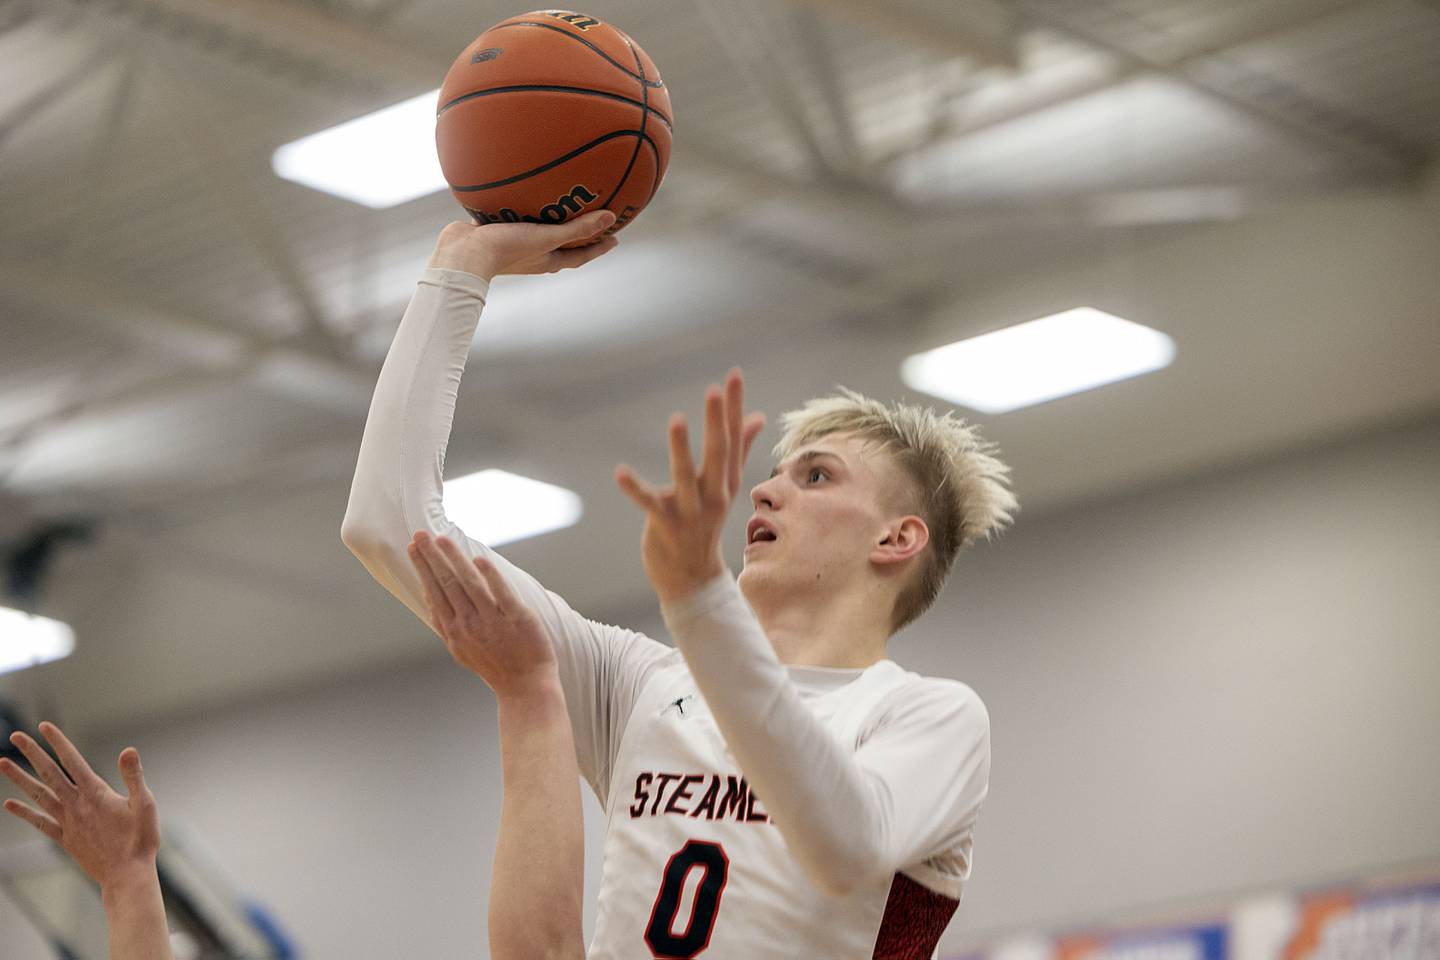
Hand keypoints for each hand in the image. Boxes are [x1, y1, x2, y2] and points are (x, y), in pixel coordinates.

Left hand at [1, 723, 159, 888]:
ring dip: (20, 778)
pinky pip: (40, 822)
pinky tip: (10, 804)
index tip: (44, 727)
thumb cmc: (140, 840)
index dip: (58, 742)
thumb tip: (128, 750)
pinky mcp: (65, 839)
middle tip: (16, 737)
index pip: (72, 761)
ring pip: (39, 795)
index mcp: (96, 793)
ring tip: (3, 764)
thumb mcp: (144, 804)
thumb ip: (133, 776)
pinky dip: (24, 812)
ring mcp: (67, 822)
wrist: (126, 875)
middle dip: (32, 754)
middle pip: (49, 774)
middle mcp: (76, 805)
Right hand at [408, 532, 558, 697]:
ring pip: (469, 584)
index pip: (434, 592)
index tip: (413, 548)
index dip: (423, 569)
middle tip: (420, 533)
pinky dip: (490, 576)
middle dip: (431, 557)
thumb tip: (431, 599)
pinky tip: (479, 561)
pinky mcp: (518, 618)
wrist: (525, 687)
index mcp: (454, 631)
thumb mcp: (461, 649)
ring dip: (454, 559)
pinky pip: (501, 594)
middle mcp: (469, 625)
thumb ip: (446, 625)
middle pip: (447, 584)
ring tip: (442, 539)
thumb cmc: (495, 666)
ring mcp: (492, 621)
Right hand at [428, 209, 618, 280]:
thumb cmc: (506, 249)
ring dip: (548, 218)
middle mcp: (533, 254)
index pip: (580, 255)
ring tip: (558, 200)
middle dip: (577, 232)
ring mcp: (514, 244)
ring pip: (537, 229)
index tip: (615, 237)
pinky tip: (521, 190)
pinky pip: (514, 216)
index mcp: (548, 260)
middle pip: (561, 243)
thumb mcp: (547, 237)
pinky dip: (521, 206)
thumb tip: (610, 218)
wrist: (462, 254)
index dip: (598, 247)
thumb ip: (576, 228)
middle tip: (592, 217)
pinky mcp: (496, 232)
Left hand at [615, 369, 766, 602]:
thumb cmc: (705, 525)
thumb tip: (758, 416)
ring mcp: (691, 512)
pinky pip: (649, 504)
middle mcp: (714, 494)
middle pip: (718, 454)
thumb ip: (740, 449)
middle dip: (717, 421)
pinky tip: (619, 472)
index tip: (733, 374)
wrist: (692, 580)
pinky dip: (634, 489)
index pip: (733, 438)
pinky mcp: (665, 525)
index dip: (733, 407)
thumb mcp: (725, 487)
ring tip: (677, 419)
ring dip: (681, 450)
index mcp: (727, 481)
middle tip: (714, 390)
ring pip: (686, 477)